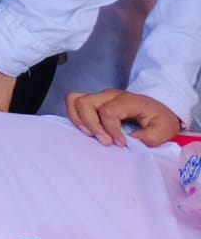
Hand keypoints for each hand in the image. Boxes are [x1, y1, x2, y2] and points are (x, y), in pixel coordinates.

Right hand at [65, 89, 181, 147]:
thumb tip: (129, 142)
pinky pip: (74, 102)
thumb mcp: (165, 130)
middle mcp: (109, 94)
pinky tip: (86, 130)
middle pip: (85, 103)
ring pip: (75, 99)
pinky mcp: (94, 101)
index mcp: (127, 100)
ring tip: (90, 135)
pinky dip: (75, 116)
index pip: (108, 111)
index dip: (111, 130)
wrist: (160, 109)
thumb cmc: (161, 119)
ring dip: (79, 119)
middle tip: (104, 142)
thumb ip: (150, 137)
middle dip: (91, 125)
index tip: (121, 144)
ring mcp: (100, 96)